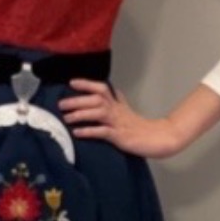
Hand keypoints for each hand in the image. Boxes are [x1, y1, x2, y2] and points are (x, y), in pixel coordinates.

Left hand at [58, 80, 181, 158]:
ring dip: (81, 114)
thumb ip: (118, 101)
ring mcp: (119, 123)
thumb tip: (112, 91)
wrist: (158, 138)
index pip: (102, 88)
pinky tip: (77, 133)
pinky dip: (89, 131)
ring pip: (99, 113)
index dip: (87, 84)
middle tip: (61, 104)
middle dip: (77, 100)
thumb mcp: (128, 111)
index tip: (72, 83)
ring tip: (67, 118)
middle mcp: (117, 110)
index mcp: (118, 104)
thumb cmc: (141, 127)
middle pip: (97, 99)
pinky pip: (103, 132)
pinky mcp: (120, 136)